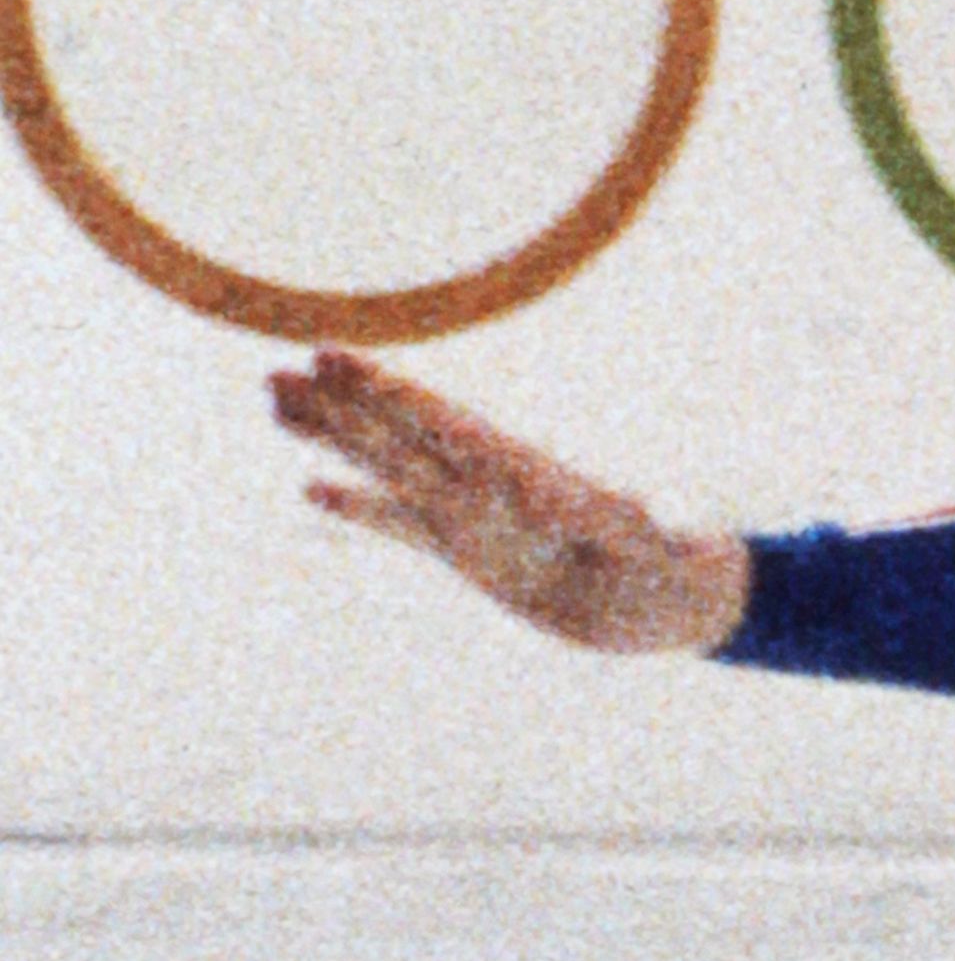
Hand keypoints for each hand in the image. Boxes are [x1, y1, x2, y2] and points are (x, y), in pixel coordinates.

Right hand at [266, 350, 750, 653]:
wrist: (668, 602)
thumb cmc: (676, 568)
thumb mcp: (664, 547)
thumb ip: (647, 528)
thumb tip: (641, 510)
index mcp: (524, 471)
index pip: (443, 422)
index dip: (387, 391)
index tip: (334, 358)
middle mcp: (487, 483)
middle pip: (400, 433)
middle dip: (340, 404)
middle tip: (274, 366)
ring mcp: (472, 514)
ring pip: (388, 467)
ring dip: (334, 438)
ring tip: (273, 401)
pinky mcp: (468, 551)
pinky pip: (402, 526)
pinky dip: (360, 509)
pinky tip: (311, 490)